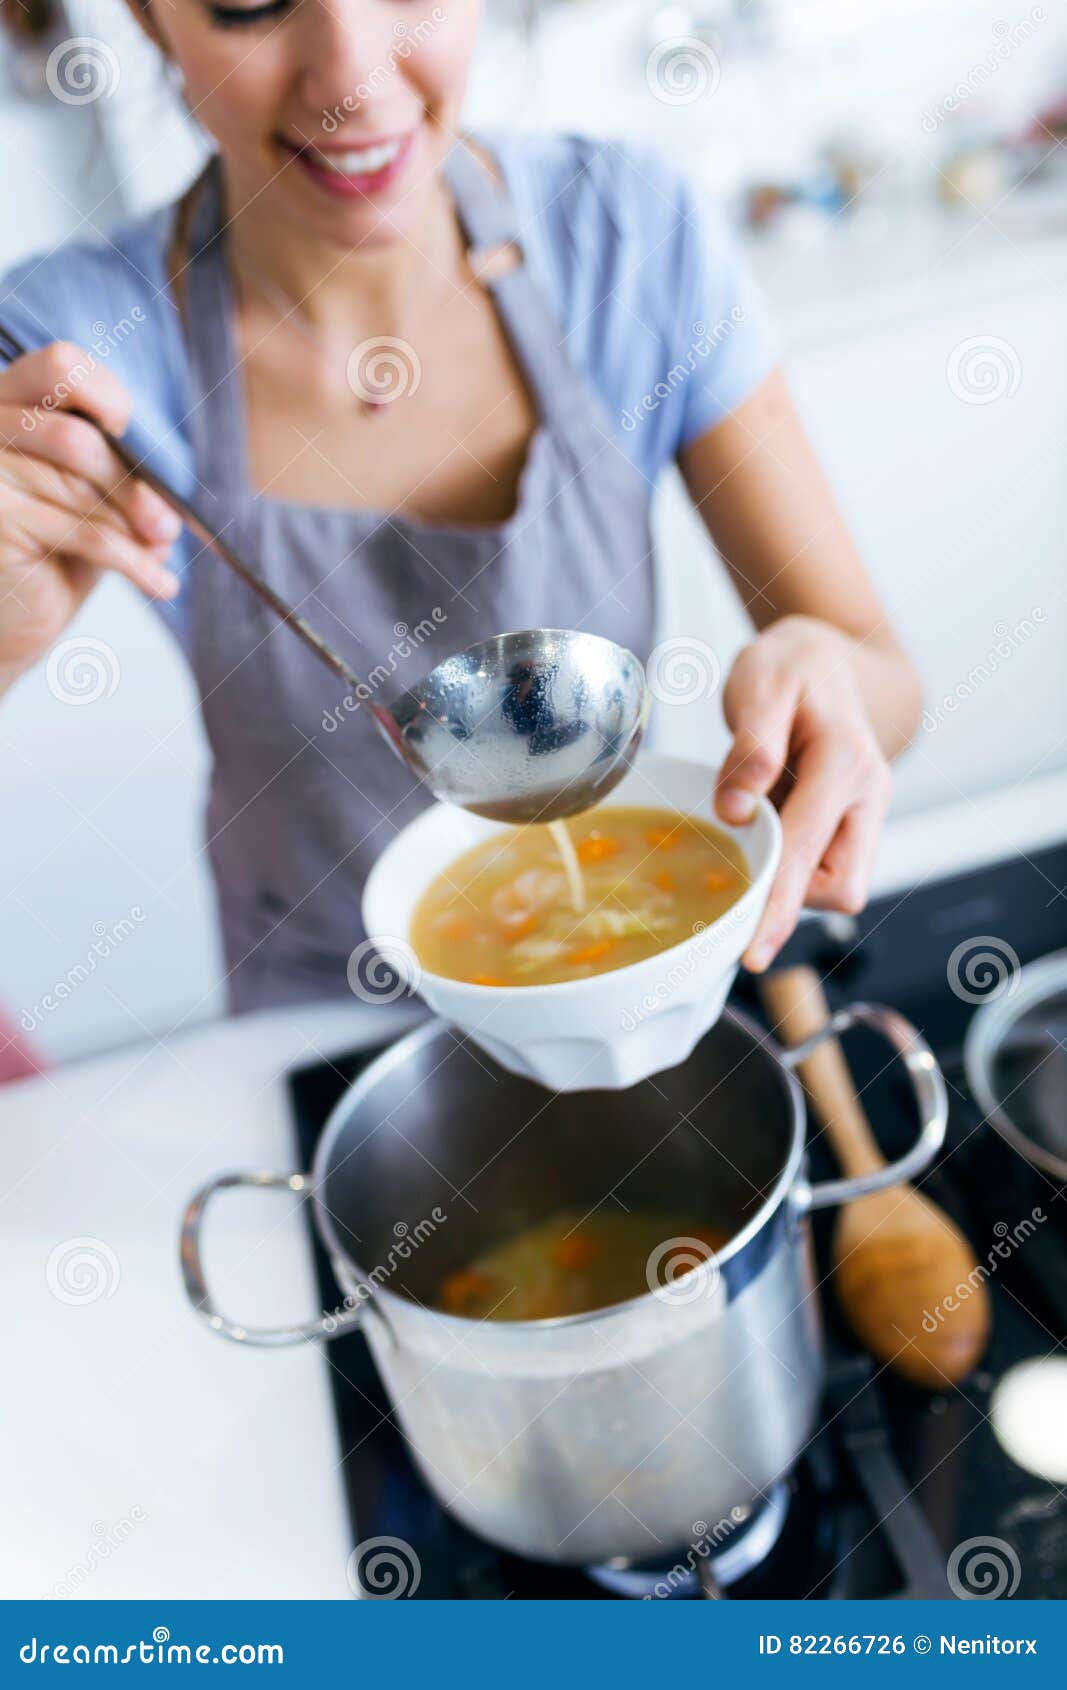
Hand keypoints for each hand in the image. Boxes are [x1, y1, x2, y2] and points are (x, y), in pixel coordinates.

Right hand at [0, 342, 180, 689]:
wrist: (12, 621)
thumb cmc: (53, 553)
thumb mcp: (92, 504)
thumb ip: (122, 481)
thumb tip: (163, 503)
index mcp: (9, 403)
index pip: (59, 365)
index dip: (107, 398)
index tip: (131, 439)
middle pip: (78, 438)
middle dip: (133, 485)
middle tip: (164, 525)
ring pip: (80, 486)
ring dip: (133, 529)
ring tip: (157, 556)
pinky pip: (82, 533)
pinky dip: (133, 561)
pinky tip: (158, 583)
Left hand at [714, 615, 893, 970]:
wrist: (824, 656)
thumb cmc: (790, 667)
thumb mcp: (762, 682)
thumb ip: (751, 745)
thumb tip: (736, 811)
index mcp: (846, 763)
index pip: (809, 854)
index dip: (778, 906)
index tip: (752, 951)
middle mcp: (868, 796)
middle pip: (841, 887)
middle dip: (790, 897)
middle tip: (738, 873)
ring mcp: (863, 813)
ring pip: (834, 884)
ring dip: (787, 877)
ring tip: (751, 826)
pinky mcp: (849, 824)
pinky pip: (821, 866)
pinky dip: (788, 865)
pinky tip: (761, 831)